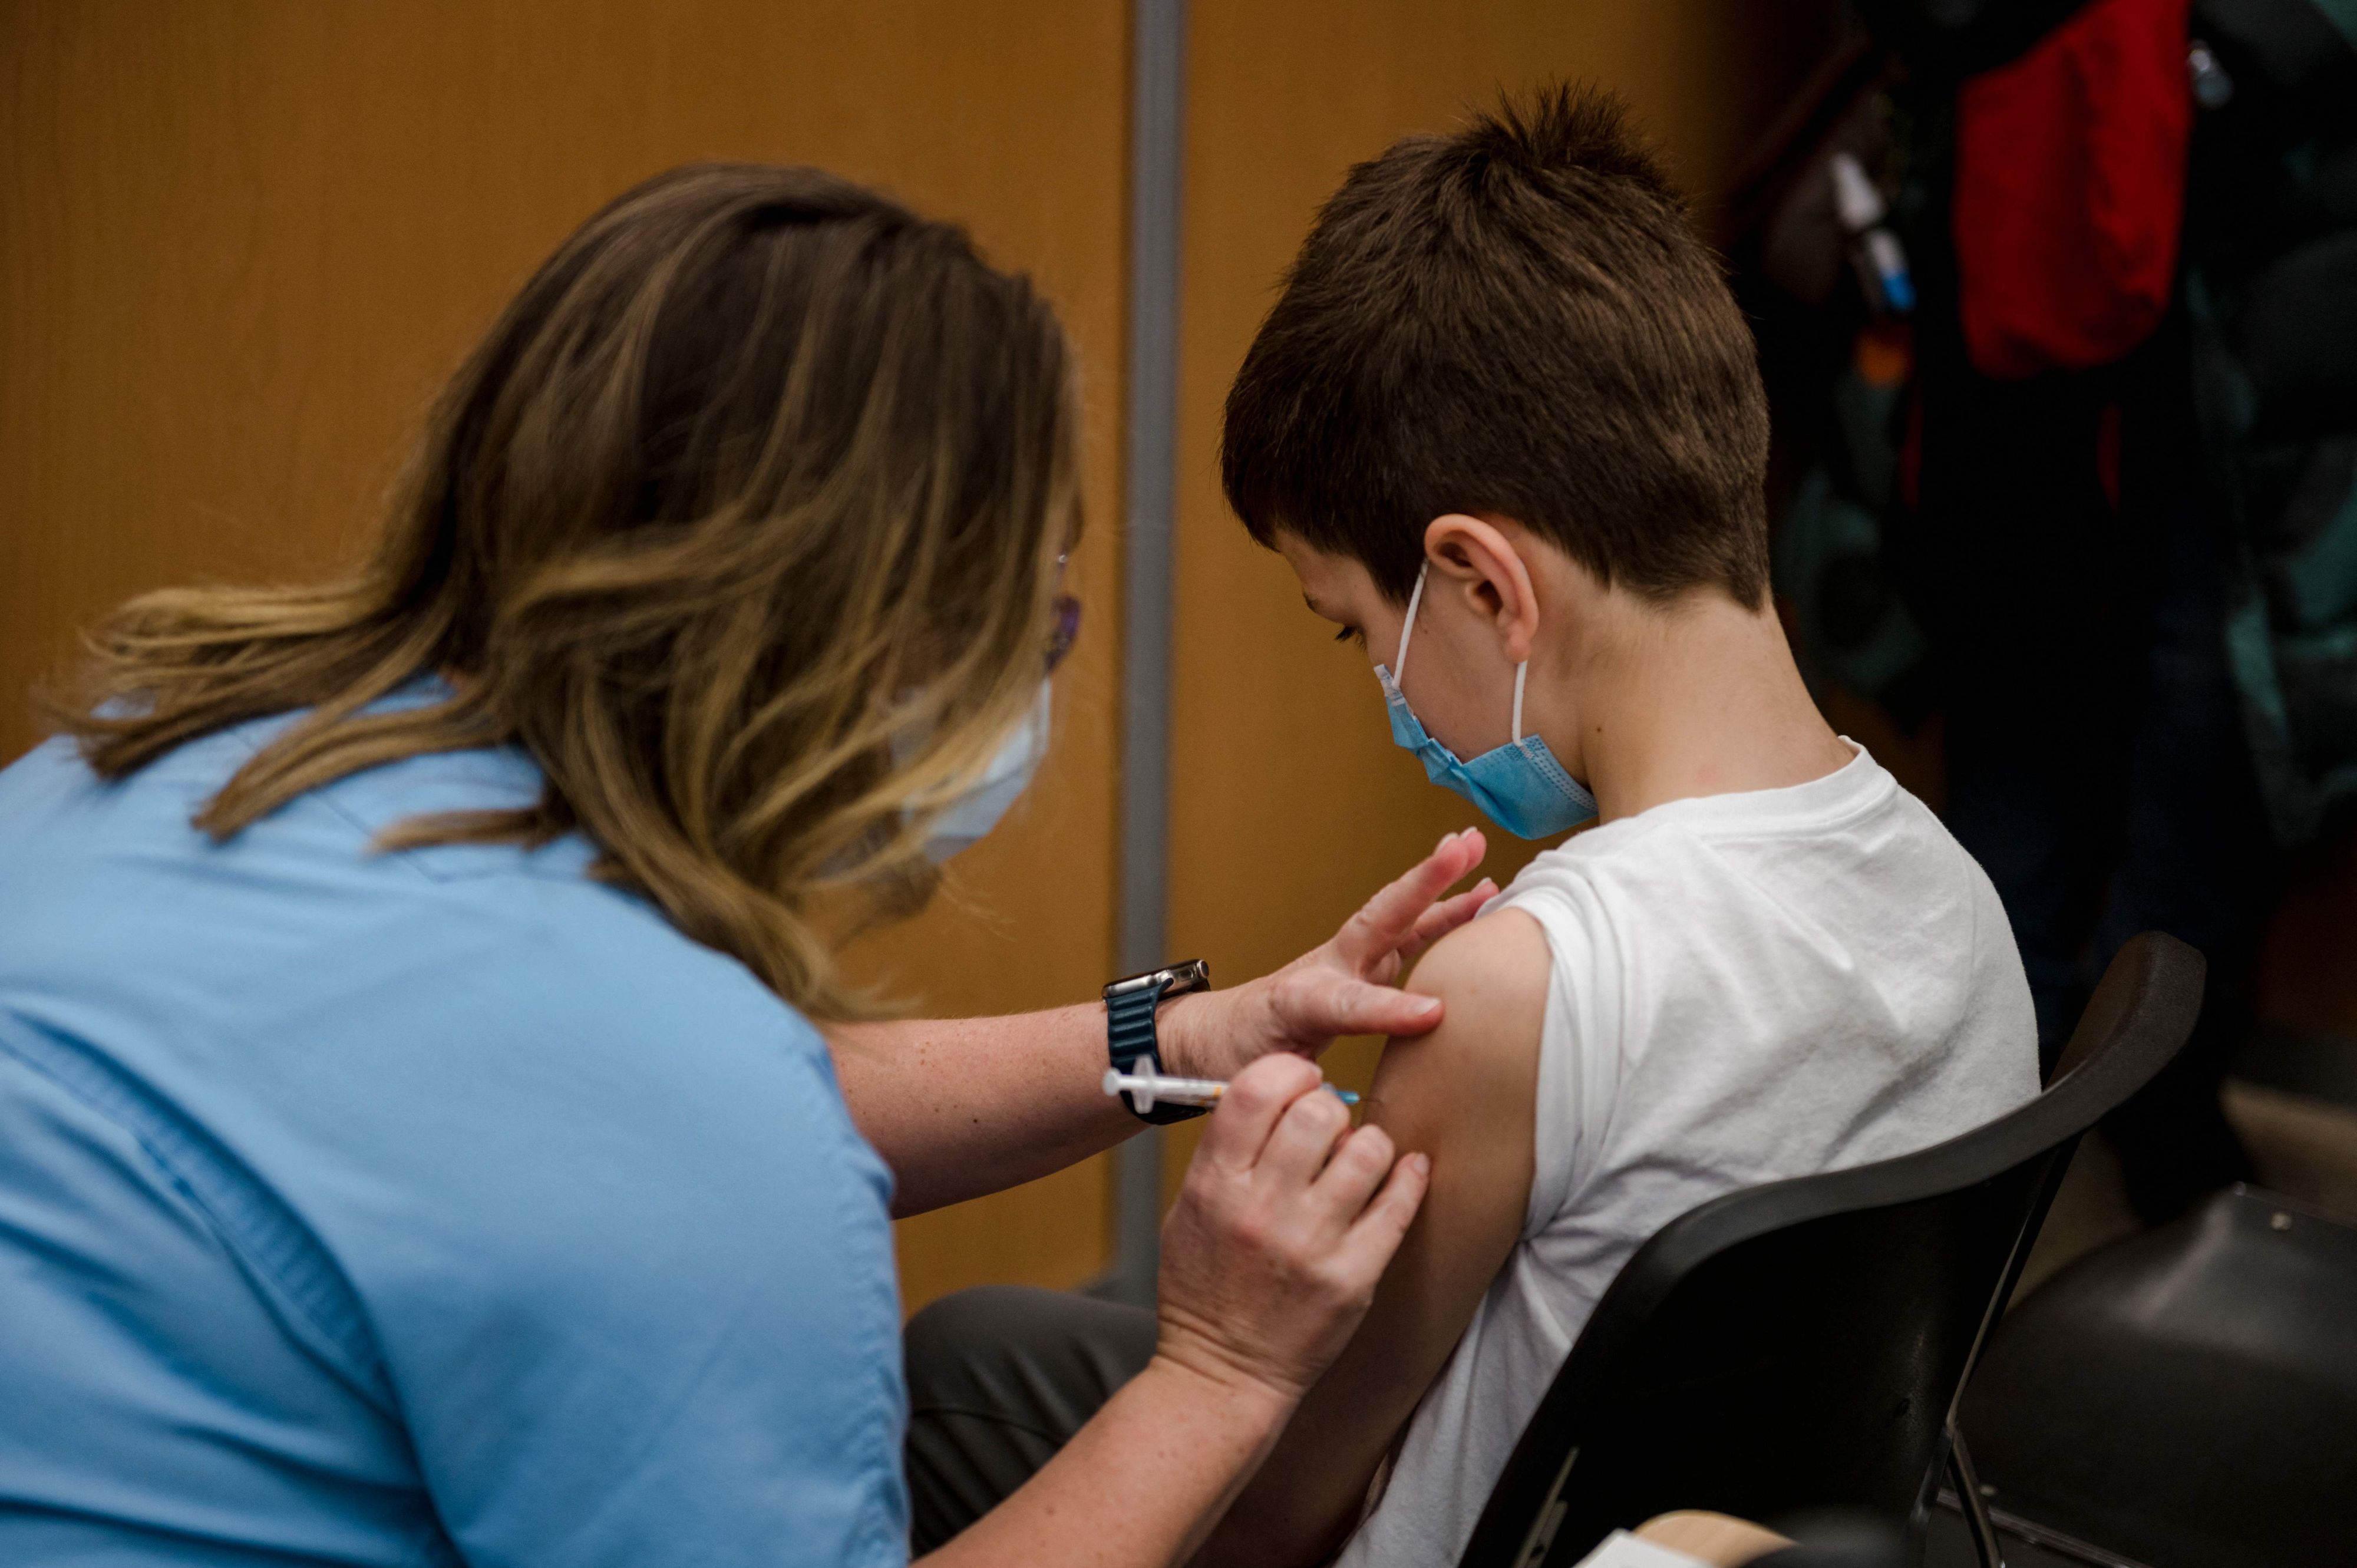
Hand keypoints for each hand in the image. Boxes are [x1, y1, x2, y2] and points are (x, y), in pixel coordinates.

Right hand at [1155, 1055, 1430, 1401]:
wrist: (1222, 1373)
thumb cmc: (1204, 1287)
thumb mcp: (1190, 1209)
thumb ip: (1228, 1152)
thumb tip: (1282, 1093)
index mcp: (1215, 1185)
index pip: (1255, 1090)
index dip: (1289, 1072)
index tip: (1303, 1082)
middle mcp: (1262, 1210)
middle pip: (1317, 1113)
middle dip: (1331, 1108)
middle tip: (1330, 1129)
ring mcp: (1311, 1245)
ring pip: (1368, 1151)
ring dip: (1369, 1146)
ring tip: (1360, 1160)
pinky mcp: (1353, 1277)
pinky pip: (1399, 1206)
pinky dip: (1409, 1178)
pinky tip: (1407, 1172)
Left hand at [1164, 829, 1495, 1079]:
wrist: (1214, 1036)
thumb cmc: (1238, 1059)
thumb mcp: (1259, 1079)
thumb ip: (1297, 1085)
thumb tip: (1342, 1121)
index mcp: (1298, 1002)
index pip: (1347, 1001)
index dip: (1387, 1007)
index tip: (1434, 1013)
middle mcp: (1328, 971)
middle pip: (1377, 922)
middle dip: (1420, 885)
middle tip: (1461, 847)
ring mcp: (1348, 963)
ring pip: (1398, 919)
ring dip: (1440, 886)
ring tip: (1477, 850)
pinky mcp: (1364, 967)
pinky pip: (1410, 935)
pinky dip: (1445, 914)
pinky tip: (1481, 896)